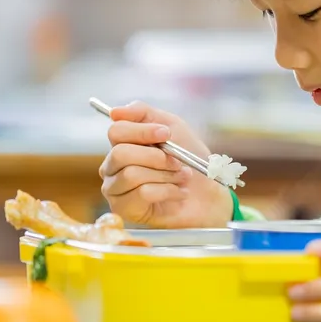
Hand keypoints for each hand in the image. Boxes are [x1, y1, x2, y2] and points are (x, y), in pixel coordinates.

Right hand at [98, 101, 232, 228]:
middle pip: (120, 154)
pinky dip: (169, 190)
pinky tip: (179, 192)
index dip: (142, 131)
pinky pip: (143, 193)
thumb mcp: (172, 127)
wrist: (209, 193)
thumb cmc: (190, 161)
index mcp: (121, 144)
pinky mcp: (125, 209)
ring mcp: (115, 190)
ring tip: (183, 177)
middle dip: (156, 156)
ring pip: (132, 174)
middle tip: (177, 161)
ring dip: (166, 174)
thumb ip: (143, 113)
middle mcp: (112, 167)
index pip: (116, 131)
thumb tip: (115, 112)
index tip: (166, 133)